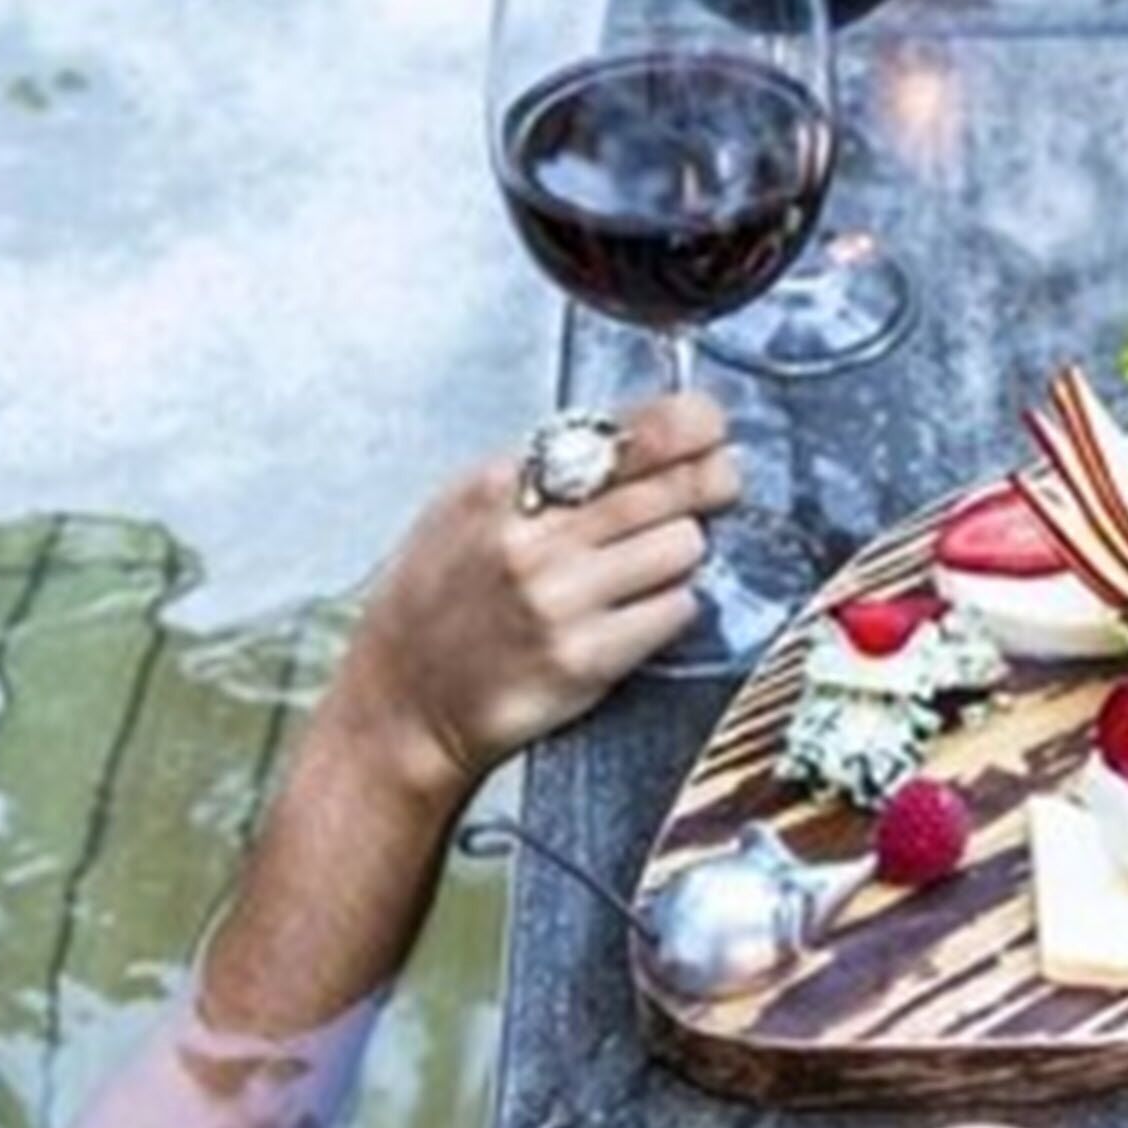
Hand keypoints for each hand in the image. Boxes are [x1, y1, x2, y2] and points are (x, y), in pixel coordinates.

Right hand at [335, 394, 742, 791]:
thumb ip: (540, 471)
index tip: (710, 426)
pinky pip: (676, 609)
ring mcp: (561, 599)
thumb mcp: (464, 510)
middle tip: (723, 481)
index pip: (625, 432)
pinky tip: (633, 615)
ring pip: (684, 545)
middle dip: (710, 480)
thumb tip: (634, 437)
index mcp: (502, 486)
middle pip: (671, 485)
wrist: (404, 703)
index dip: (688, 424)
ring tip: (643, 567)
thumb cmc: (435, 605)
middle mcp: (533, 538)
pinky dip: (668, 609)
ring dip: (679, 554)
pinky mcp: (587, 659)